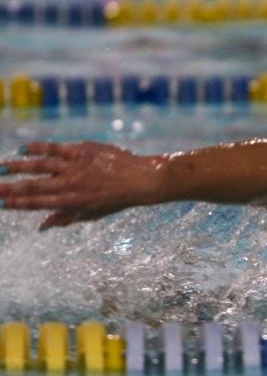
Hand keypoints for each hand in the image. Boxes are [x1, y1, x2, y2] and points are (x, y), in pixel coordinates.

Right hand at [0, 142, 162, 229]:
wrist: (143, 179)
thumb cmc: (118, 199)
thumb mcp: (93, 214)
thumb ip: (66, 218)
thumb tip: (41, 227)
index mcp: (74, 202)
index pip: (40, 203)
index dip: (19, 204)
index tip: (2, 203)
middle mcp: (72, 184)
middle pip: (35, 186)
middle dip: (11, 188)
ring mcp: (77, 166)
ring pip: (41, 166)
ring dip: (19, 167)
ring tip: (2, 168)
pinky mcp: (82, 150)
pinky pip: (55, 148)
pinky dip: (38, 148)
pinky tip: (23, 148)